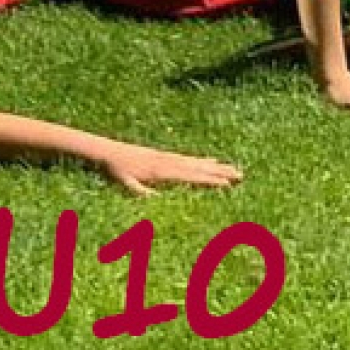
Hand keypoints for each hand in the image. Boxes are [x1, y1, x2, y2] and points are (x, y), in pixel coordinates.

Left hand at [98, 143, 243, 194]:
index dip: (208, 179)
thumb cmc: (116, 169)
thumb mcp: (125, 182)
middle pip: (198, 167)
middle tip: (240, 175)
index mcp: (160, 170)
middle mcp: (168, 162)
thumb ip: (140, 191)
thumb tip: (156, 199)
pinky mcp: (165, 155)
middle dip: (219, 172)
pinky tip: (211, 161)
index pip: (189, 175)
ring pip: (196, 162)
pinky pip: (187, 158)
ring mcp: (167, 157)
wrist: (109, 150)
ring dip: (215, 166)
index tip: (226, 183)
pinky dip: (201, 160)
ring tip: (232, 169)